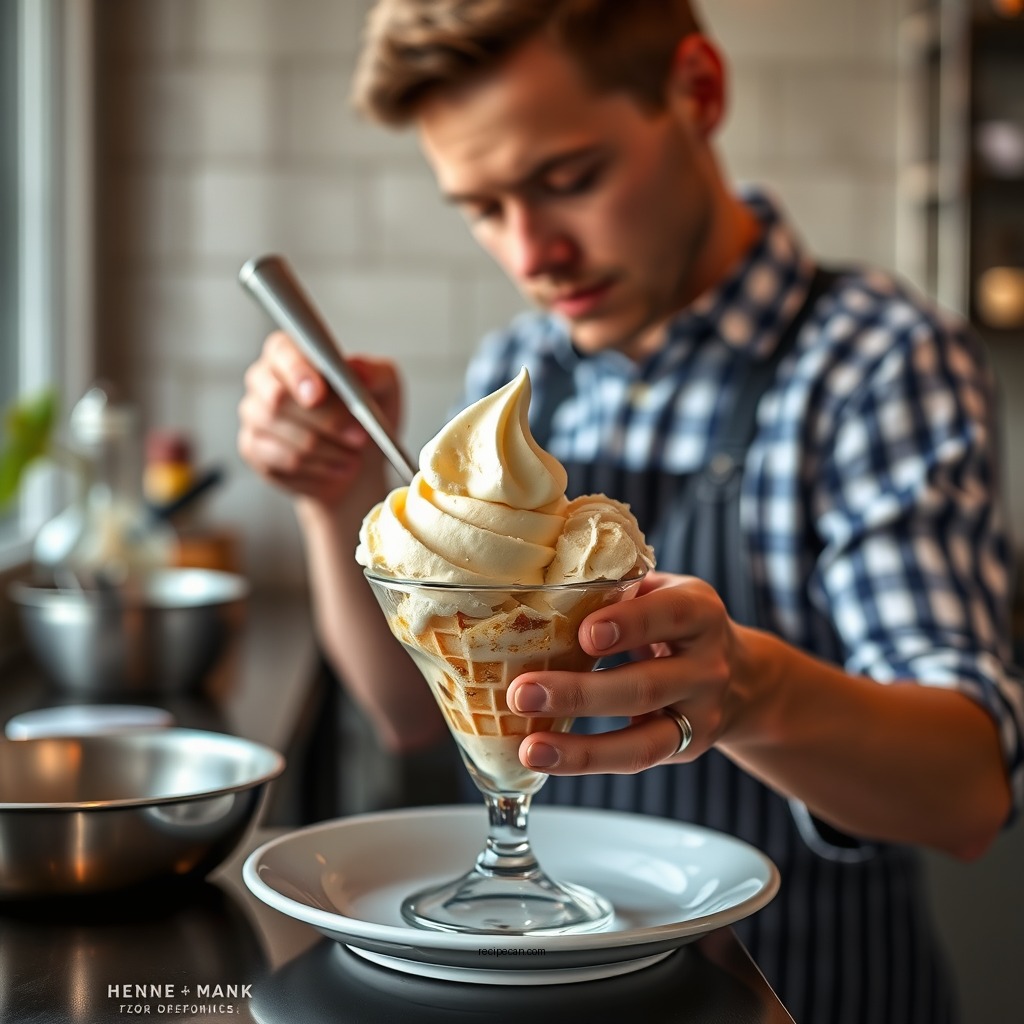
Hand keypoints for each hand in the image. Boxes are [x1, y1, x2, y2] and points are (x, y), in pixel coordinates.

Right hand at [237, 331, 401, 507]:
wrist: (359, 461)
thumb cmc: (364, 418)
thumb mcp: (384, 389)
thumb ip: (375, 374)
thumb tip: (357, 369)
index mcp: (290, 354)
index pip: (281, 351)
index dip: (297, 371)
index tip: (318, 393)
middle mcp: (264, 380)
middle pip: (278, 398)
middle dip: (326, 420)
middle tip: (358, 435)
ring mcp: (254, 416)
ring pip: (286, 435)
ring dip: (330, 450)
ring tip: (353, 455)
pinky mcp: (254, 449)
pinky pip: (284, 462)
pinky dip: (319, 468)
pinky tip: (336, 467)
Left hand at [507, 571, 747, 774]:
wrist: (742, 677)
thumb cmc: (673, 622)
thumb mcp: (660, 592)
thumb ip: (617, 589)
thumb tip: (541, 587)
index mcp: (699, 612)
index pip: (669, 615)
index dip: (629, 624)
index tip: (585, 634)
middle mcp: (707, 667)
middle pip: (644, 687)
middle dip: (579, 693)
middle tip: (522, 692)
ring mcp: (701, 715)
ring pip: (643, 741)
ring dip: (581, 749)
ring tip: (530, 747)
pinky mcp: (685, 749)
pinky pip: (635, 759)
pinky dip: (588, 761)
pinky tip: (547, 757)